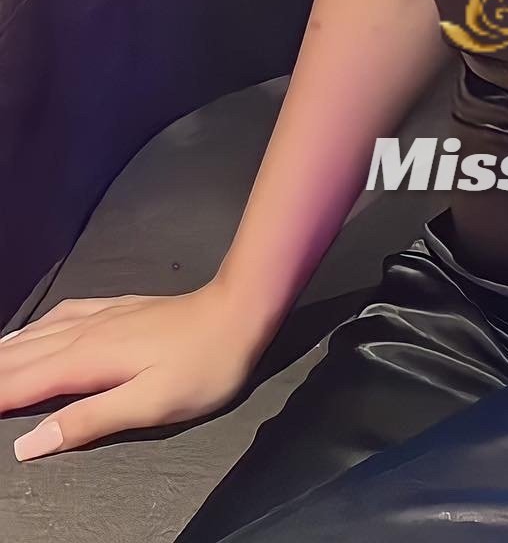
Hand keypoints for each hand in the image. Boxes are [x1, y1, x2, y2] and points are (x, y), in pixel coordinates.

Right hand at [0, 280, 270, 459]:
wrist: (240, 310)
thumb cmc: (202, 366)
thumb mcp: (149, 405)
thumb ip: (87, 422)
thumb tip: (27, 444)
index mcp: (86, 362)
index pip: (20, 384)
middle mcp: (84, 334)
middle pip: (21, 356)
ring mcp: (102, 317)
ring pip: (37, 334)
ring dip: (5, 352)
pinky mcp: (118, 308)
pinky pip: (61, 315)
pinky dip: (34, 327)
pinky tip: (31, 330)